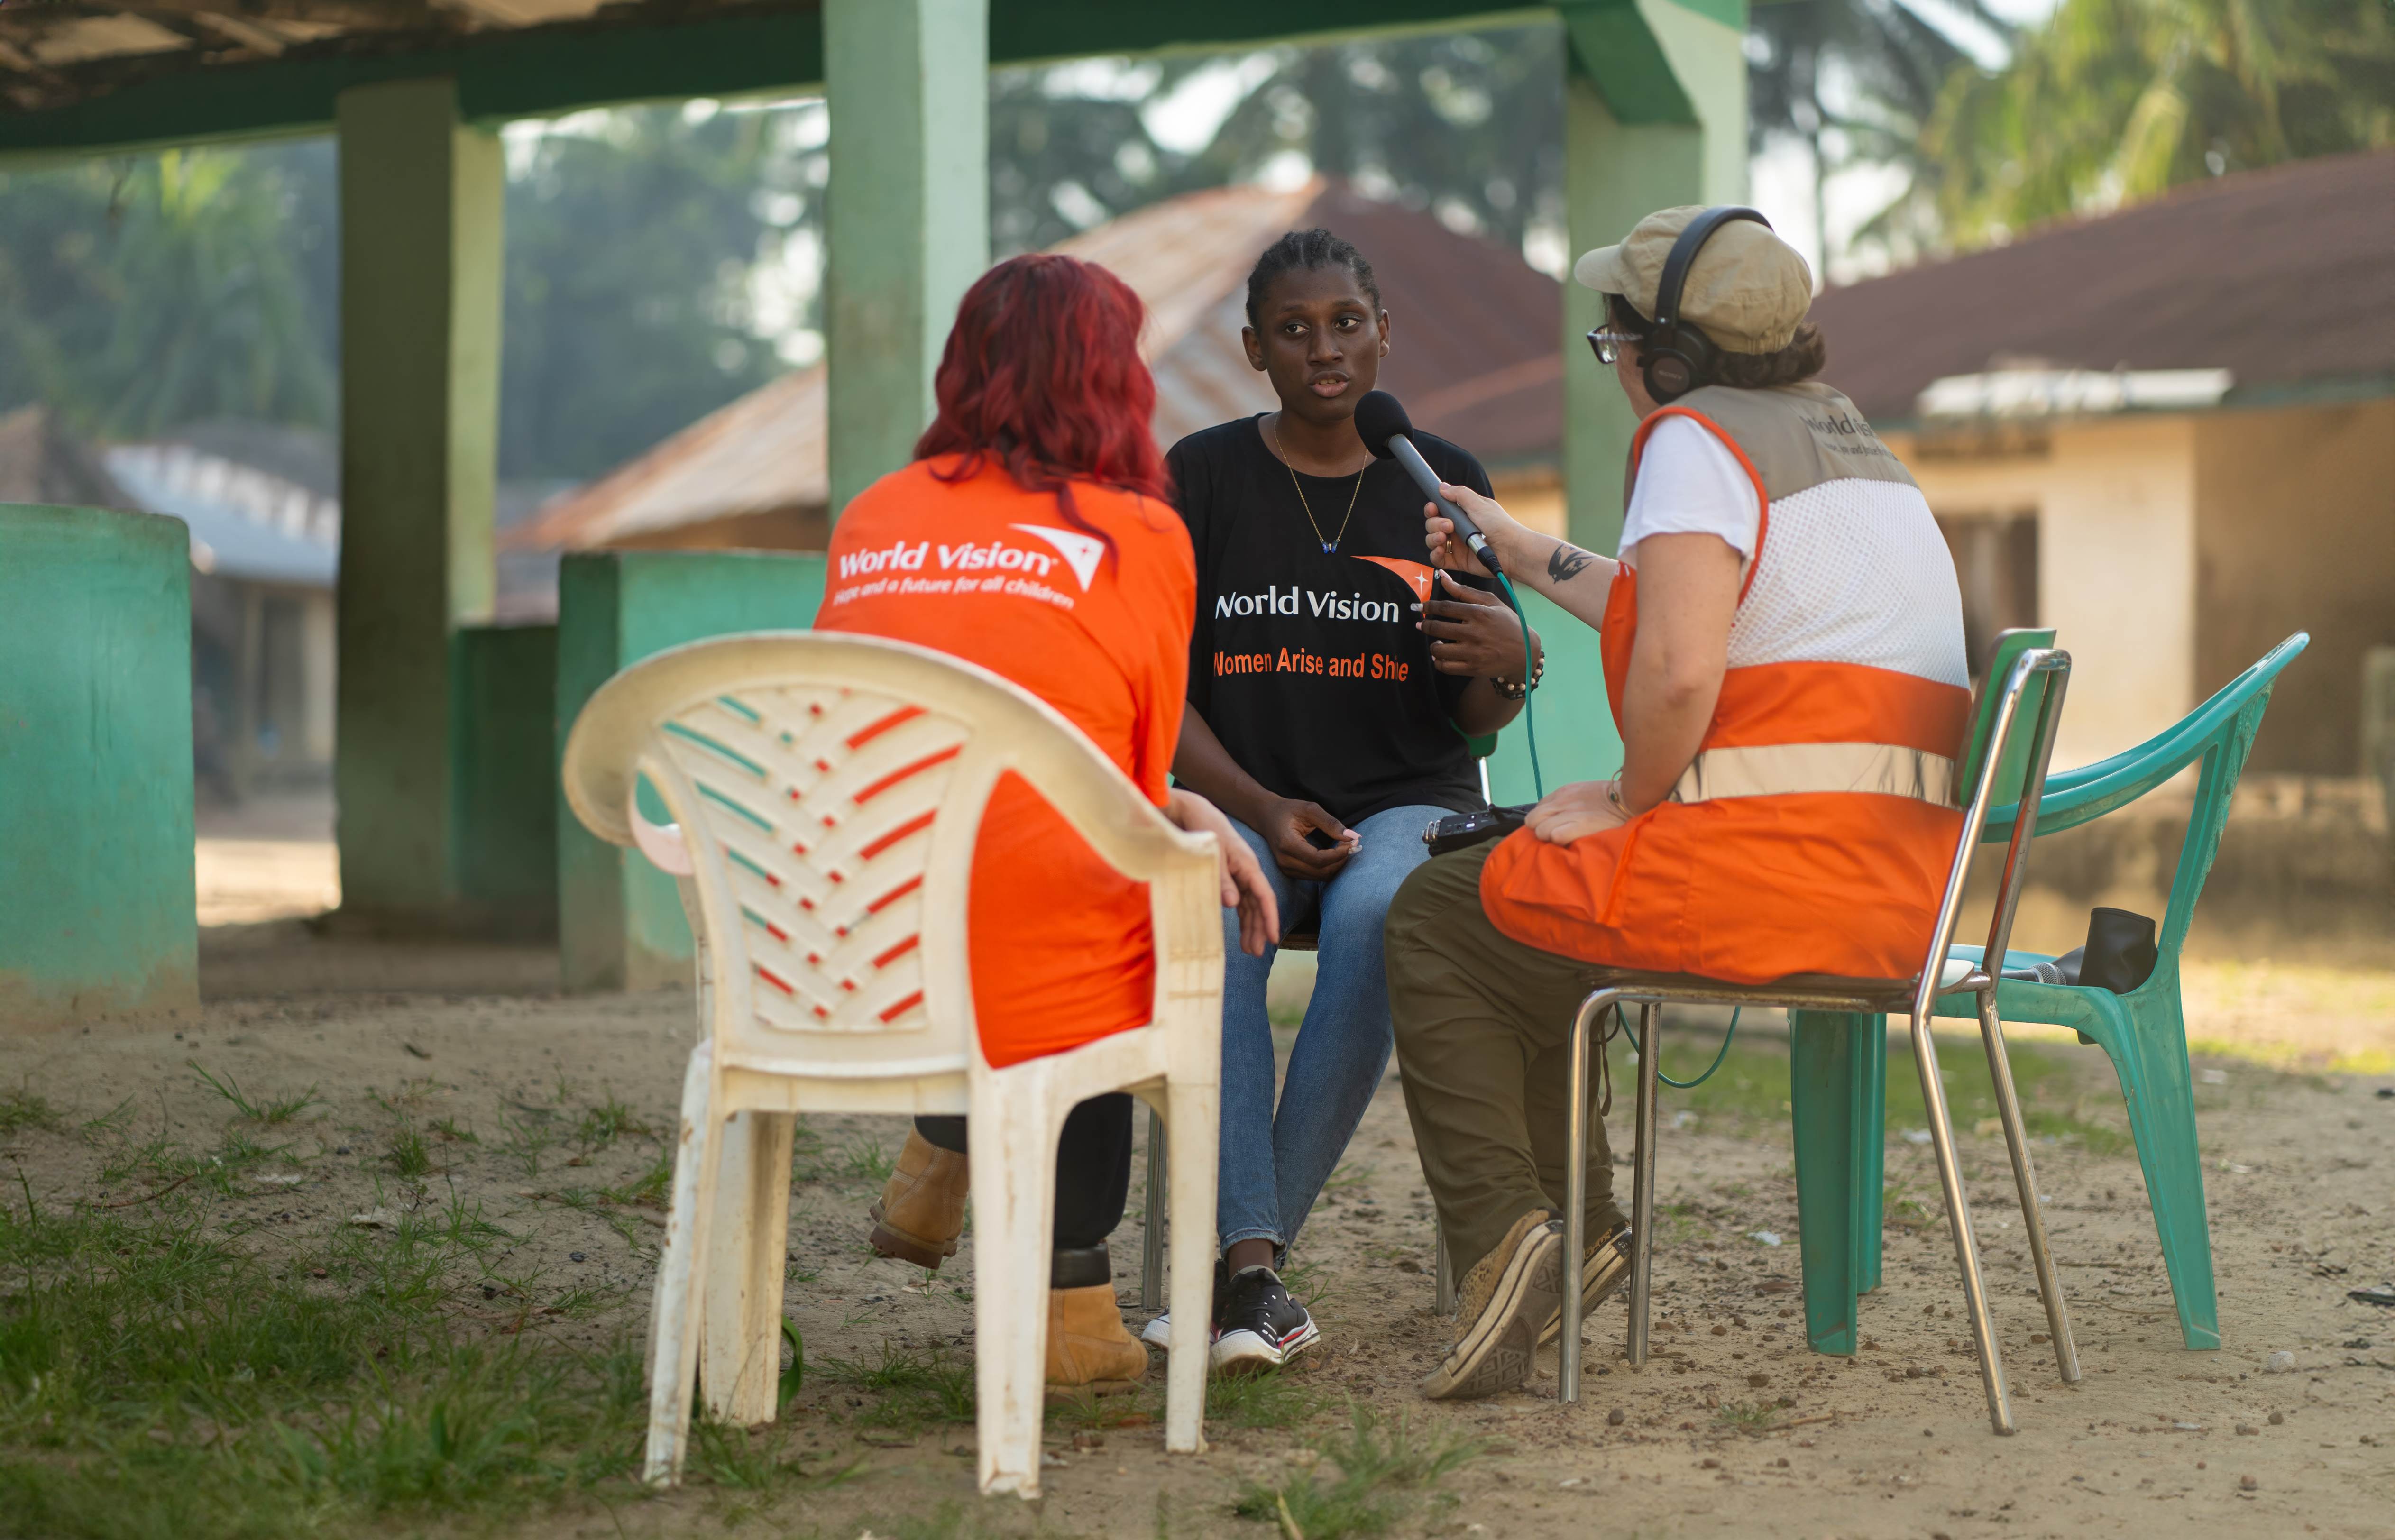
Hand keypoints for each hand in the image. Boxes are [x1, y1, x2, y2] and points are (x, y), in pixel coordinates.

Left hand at [1165, 790, 1279, 955]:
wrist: (1196, 812)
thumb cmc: (1205, 829)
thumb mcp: (1212, 854)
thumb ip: (1222, 879)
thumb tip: (1233, 905)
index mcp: (1248, 865)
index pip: (1264, 896)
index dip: (1270, 918)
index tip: (1273, 939)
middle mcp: (1248, 871)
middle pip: (1259, 904)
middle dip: (1259, 928)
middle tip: (1256, 953)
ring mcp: (1240, 874)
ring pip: (1250, 905)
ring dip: (1251, 926)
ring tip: (1249, 949)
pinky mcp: (1231, 876)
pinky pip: (1241, 900)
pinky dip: (1242, 916)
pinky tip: (1241, 931)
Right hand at [1257, 795, 1358, 880]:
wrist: (1266, 817)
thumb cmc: (1288, 810)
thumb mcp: (1309, 809)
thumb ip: (1330, 823)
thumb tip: (1352, 836)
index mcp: (1287, 844)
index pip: (1318, 859)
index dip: (1339, 854)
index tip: (1353, 842)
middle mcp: (1285, 861)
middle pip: (1321, 871)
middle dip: (1341, 860)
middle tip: (1353, 844)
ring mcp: (1286, 869)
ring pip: (1320, 876)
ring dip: (1337, 865)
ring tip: (1345, 848)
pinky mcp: (1290, 872)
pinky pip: (1315, 876)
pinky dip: (1329, 867)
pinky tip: (1334, 854)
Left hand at [1418, 570, 1536, 677]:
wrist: (1525, 651)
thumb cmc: (1507, 623)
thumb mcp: (1491, 602)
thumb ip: (1464, 591)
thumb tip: (1442, 577)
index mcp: (1479, 613)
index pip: (1445, 607)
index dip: (1428, 606)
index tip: (1421, 607)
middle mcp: (1475, 633)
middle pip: (1438, 627)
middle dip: (1425, 625)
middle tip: (1422, 624)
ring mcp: (1473, 653)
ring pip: (1439, 650)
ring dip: (1433, 644)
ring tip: (1436, 640)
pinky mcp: (1473, 668)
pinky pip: (1446, 667)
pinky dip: (1438, 661)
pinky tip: (1440, 655)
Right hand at [1421, 482, 1522, 576]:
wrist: (1511, 548)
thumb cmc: (1500, 525)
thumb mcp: (1479, 504)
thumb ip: (1459, 494)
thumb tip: (1443, 487)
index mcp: (1463, 514)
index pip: (1440, 510)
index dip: (1433, 509)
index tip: (1433, 508)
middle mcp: (1458, 529)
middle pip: (1433, 525)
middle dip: (1435, 523)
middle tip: (1448, 525)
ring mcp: (1457, 545)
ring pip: (1432, 541)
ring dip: (1432, 538)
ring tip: (1443, 537)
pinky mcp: (1458, 561)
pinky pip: (1438, 559)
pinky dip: (1435, 554)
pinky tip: (1440, 550)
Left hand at [1525, 780, 1630, 844]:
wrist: (1629, 799)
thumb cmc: (1610, 799)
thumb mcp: (1582, 792)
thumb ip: (1566, 802)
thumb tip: (1553, 817)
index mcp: (1562, 792)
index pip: (1538, 808)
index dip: (1542, 820)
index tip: (1552, 826)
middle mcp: (1561, 802)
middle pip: (1533, 819)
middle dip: (1539, 829)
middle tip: (1553, 836)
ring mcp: (1569, 814)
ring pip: (1541, 830)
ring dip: (1549, 838)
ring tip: (1563, 840)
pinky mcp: (1579, 826)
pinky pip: (1555, 836)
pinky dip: (1559, 842)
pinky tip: (1570, 843)